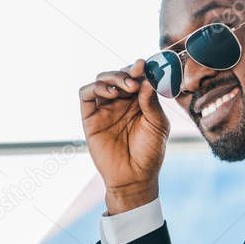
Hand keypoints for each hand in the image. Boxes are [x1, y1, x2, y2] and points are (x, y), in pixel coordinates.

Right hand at [78, 58, 169, 212]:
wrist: (135, 178)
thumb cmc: (150, 153)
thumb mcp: (158, 125)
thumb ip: (152, 102)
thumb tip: (146, 79)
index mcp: (139, 101)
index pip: (136, 77)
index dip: (140, 69)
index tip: (145, 65)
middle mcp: (121, 102)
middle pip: (118, 75)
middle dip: (127, 72)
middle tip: (136, 78)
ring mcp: (104, 108)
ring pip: (102, 80)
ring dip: (113, 77)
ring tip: (127, 87)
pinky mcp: (90, 118)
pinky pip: (86, 94)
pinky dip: (96, 87)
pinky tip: (110, 93)